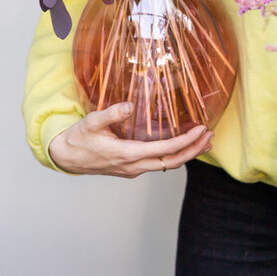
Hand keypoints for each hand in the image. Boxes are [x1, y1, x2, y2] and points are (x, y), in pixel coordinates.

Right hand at [48, 102, 213, 177]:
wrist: (66, 157)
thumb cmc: (79, 139)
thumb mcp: (92, 122)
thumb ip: (110, 114)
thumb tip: (129, 106)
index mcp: (127, 155)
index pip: (165, 150)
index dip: (186, 142)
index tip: (201, 131)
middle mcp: (134, 166)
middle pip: (172, 162)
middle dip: (194, 150)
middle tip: (210, 136)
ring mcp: (133, 169)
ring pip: (167, 165)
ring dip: (187, 154)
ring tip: (204, 141)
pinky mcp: (131, 168)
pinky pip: (158, 163)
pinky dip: (174, 154)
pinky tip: (182, 145)